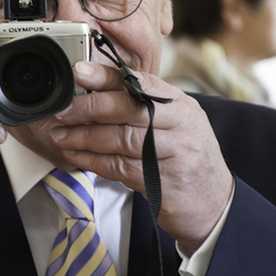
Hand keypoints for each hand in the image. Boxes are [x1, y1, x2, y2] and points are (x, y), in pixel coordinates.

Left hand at [47, 61, 232, 255]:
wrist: (215, 204)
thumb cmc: (185, 159)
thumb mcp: (174, 125)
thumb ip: (143, 108)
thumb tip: (95, 91)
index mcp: (181, 105)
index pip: (142, 83)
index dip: (108, 76)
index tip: (80, 72)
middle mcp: (182, 125)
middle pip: (130, 109)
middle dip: (90, 108)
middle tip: (62, 110)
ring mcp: (175, 154)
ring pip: (122, 139)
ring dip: (85, 137)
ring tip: (61, 135)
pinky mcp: (163, 182)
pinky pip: (121, 167)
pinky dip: (94, 161)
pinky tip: (76, 156)